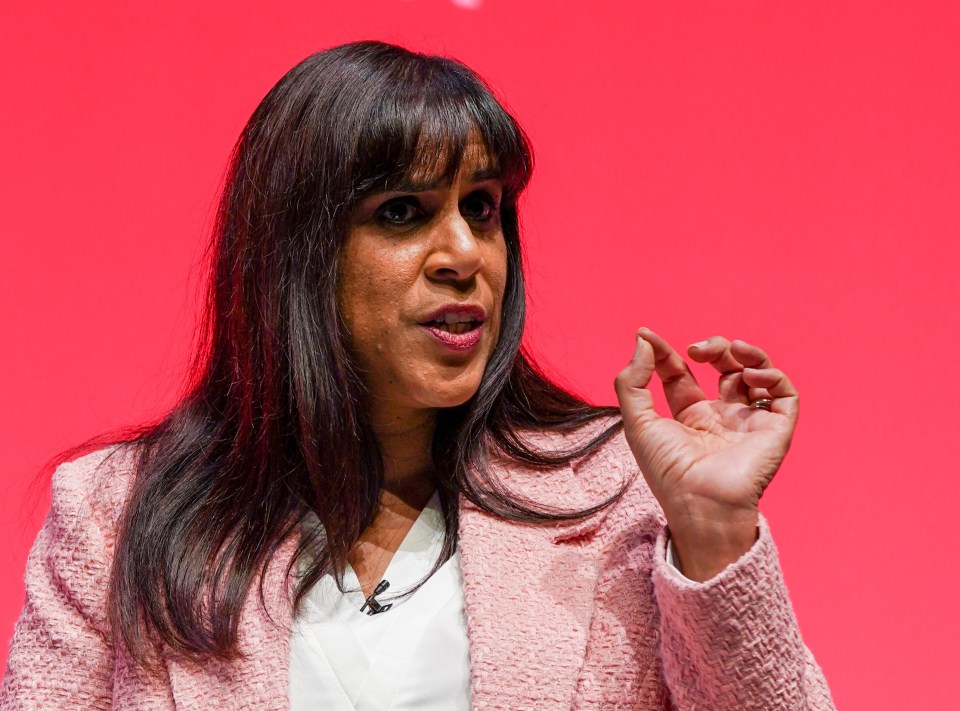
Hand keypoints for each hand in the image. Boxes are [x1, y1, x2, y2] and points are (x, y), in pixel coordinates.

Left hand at [613, 327, 798, 580]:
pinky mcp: (775, 429)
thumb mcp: (637, 421)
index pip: (681, 373)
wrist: (699, 501)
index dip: (667, 352)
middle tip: (697, 348)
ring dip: (747, 353)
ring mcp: (749, 421)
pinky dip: (772, 376)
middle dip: (713, 347)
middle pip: (723, 367)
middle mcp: (722, 416)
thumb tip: (642, 340)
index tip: (648, 336)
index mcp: (689, 417)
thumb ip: (632, 380)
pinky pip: (785, 395)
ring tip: (731, 349)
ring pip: (757, 374)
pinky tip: (749, 376)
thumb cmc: (667, 470)